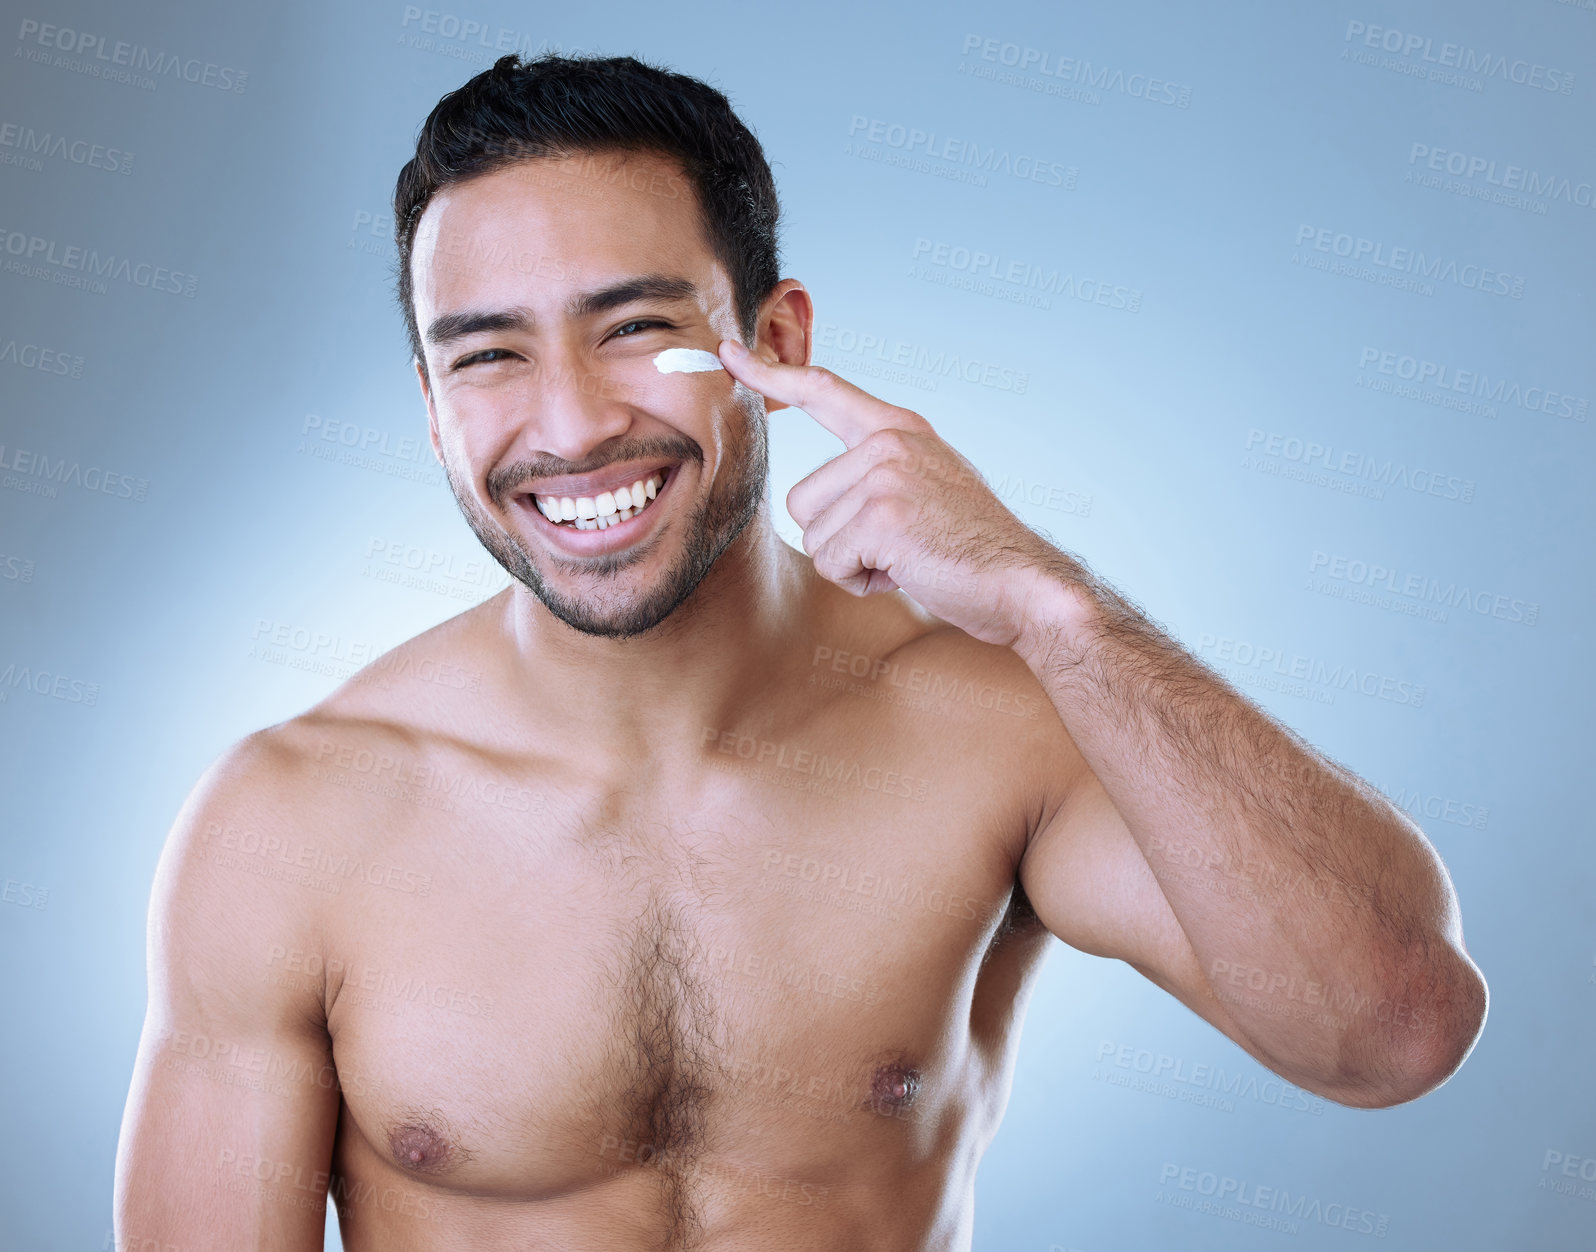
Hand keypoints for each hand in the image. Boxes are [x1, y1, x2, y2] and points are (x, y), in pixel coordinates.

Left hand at [716, 339, 1060, 649]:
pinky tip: (908, 572)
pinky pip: (832, 561)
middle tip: (900, 546)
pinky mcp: (882, 514)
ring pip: (815, 535)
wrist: (1023, 583)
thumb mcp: (925, 488)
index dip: (770, 374)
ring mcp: (886, 473)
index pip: (823, 390)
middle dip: (839, 539)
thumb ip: (877, 474)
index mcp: (899, 429)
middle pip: (802, 499)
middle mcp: (889, 441)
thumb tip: (819, 497)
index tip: (729, 353)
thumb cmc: (971, 551)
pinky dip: (862, 582)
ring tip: (909, 558)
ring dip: (853, 563)